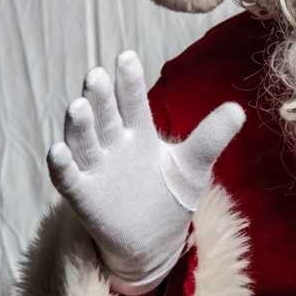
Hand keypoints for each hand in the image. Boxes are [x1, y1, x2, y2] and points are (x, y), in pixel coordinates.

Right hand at [47, 51, 245, 294]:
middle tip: (97, 75)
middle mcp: (114, 145)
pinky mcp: (83, 196)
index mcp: (139, 133)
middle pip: (105, 117)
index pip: (133, 103)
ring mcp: (96, 169)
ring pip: (84, 142)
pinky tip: (56, 150)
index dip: (129, 82)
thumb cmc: (170, 194)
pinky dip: (61, 166)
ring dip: (79, 126)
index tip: (126, 56)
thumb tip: (239, 109)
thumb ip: (211, 137)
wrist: (154, 239)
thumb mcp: (194, 165)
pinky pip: (68, 179)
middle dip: (101, 98)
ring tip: (78, 106)